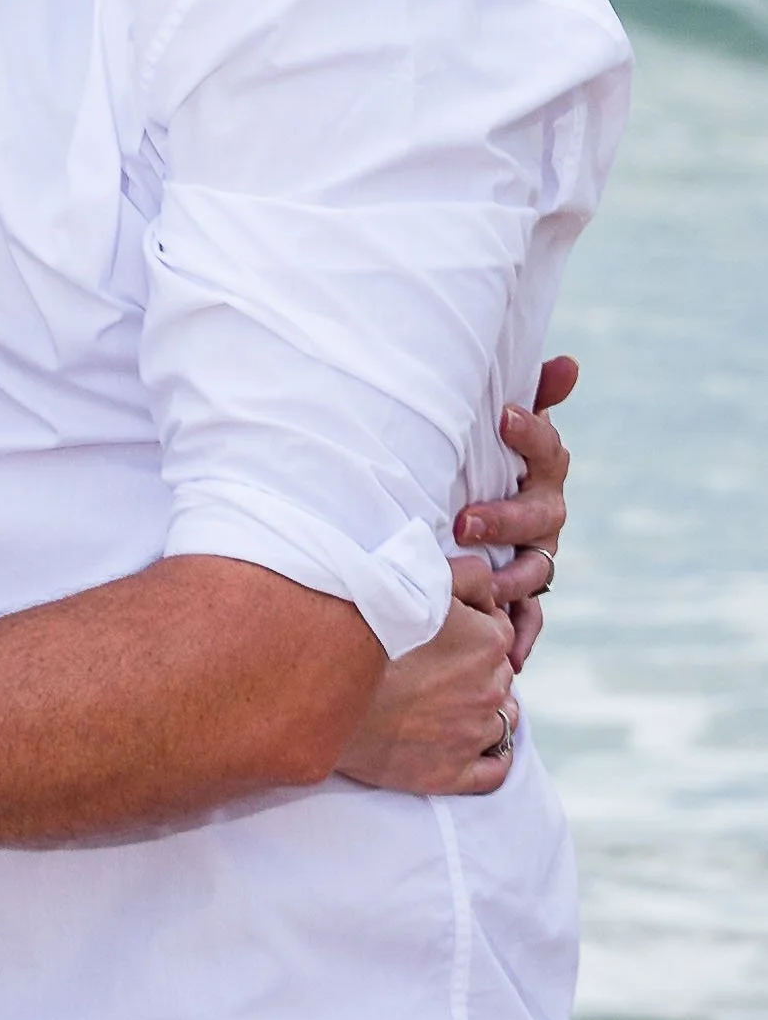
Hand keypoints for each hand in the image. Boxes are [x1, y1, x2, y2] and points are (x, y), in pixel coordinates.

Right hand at [336, 596, 517, 795]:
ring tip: (447, 704)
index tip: (444, 632)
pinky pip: (494, 771)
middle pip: (500, 676)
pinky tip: (473, 746)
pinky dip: (492, 758)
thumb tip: (491, 583)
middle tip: (434, 666)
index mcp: (488, 642)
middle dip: (477, 670)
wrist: (321, 685)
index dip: (475, 628)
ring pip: (502, 721)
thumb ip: (467, 574)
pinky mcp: (451, 773)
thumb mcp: (418, 579)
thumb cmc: (365, 626)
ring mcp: (472, 735)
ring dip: (483, 711)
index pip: (500, 632)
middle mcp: (490, 690)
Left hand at [448, 354, 574, 673]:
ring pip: (535, 569)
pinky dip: (521, 636)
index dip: (530, 432)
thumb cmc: (471, 457)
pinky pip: (527, 618)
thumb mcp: (485, 427)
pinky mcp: (517, 594)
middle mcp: (544, 513)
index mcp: (539, 470)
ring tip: (478, 585)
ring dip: (510, 579)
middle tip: (463, 520)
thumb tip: (569, 365)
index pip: (548, 449)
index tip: (502, 416)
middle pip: (540, 515)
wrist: (449, 519)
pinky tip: (510, 654)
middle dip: (505, 518)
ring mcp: (534, 555)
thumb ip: (527, 395)